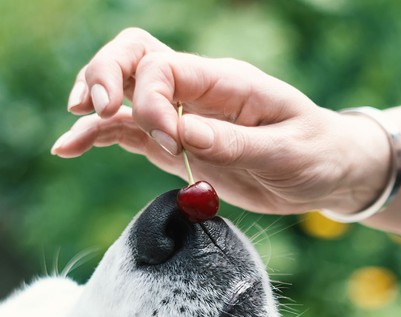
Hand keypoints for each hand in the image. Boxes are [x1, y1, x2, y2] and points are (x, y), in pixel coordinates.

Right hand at [51, 28, 388, 215]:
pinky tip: (72, 148)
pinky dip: (101, 137)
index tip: (173, 142)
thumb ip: (236, 144)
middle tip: (96, 110)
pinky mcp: (181, 147)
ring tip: (71, 134)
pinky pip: (133, 135)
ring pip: (126, 96)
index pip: (167, 67)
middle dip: (106, 77)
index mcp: (228, 82)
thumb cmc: (318, 154)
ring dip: (94, 109)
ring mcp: (187, 118)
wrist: (329, 172)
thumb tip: (184, 137)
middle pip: (135, 59)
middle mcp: (200, 92)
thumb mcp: (287, 152)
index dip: (152, 99)